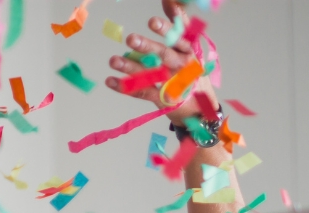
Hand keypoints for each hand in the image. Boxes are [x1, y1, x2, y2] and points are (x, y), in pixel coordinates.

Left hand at [104, 1, 215, 125]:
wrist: (198, 106)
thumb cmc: (189, 69)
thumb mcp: (188, 45)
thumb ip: (177, 24)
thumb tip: (168, 0)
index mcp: (190, 51)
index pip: (180, 37)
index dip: (167, 28)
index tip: (152, 22)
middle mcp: (183, 66)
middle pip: (165, 55)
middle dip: (147, 47)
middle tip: (130, 39)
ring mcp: (172, 83)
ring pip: (150, 74)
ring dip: (130, 67)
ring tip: (113, 60)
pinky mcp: (162, 99)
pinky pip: (141, 92)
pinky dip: (125, 87)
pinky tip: (110, 80)